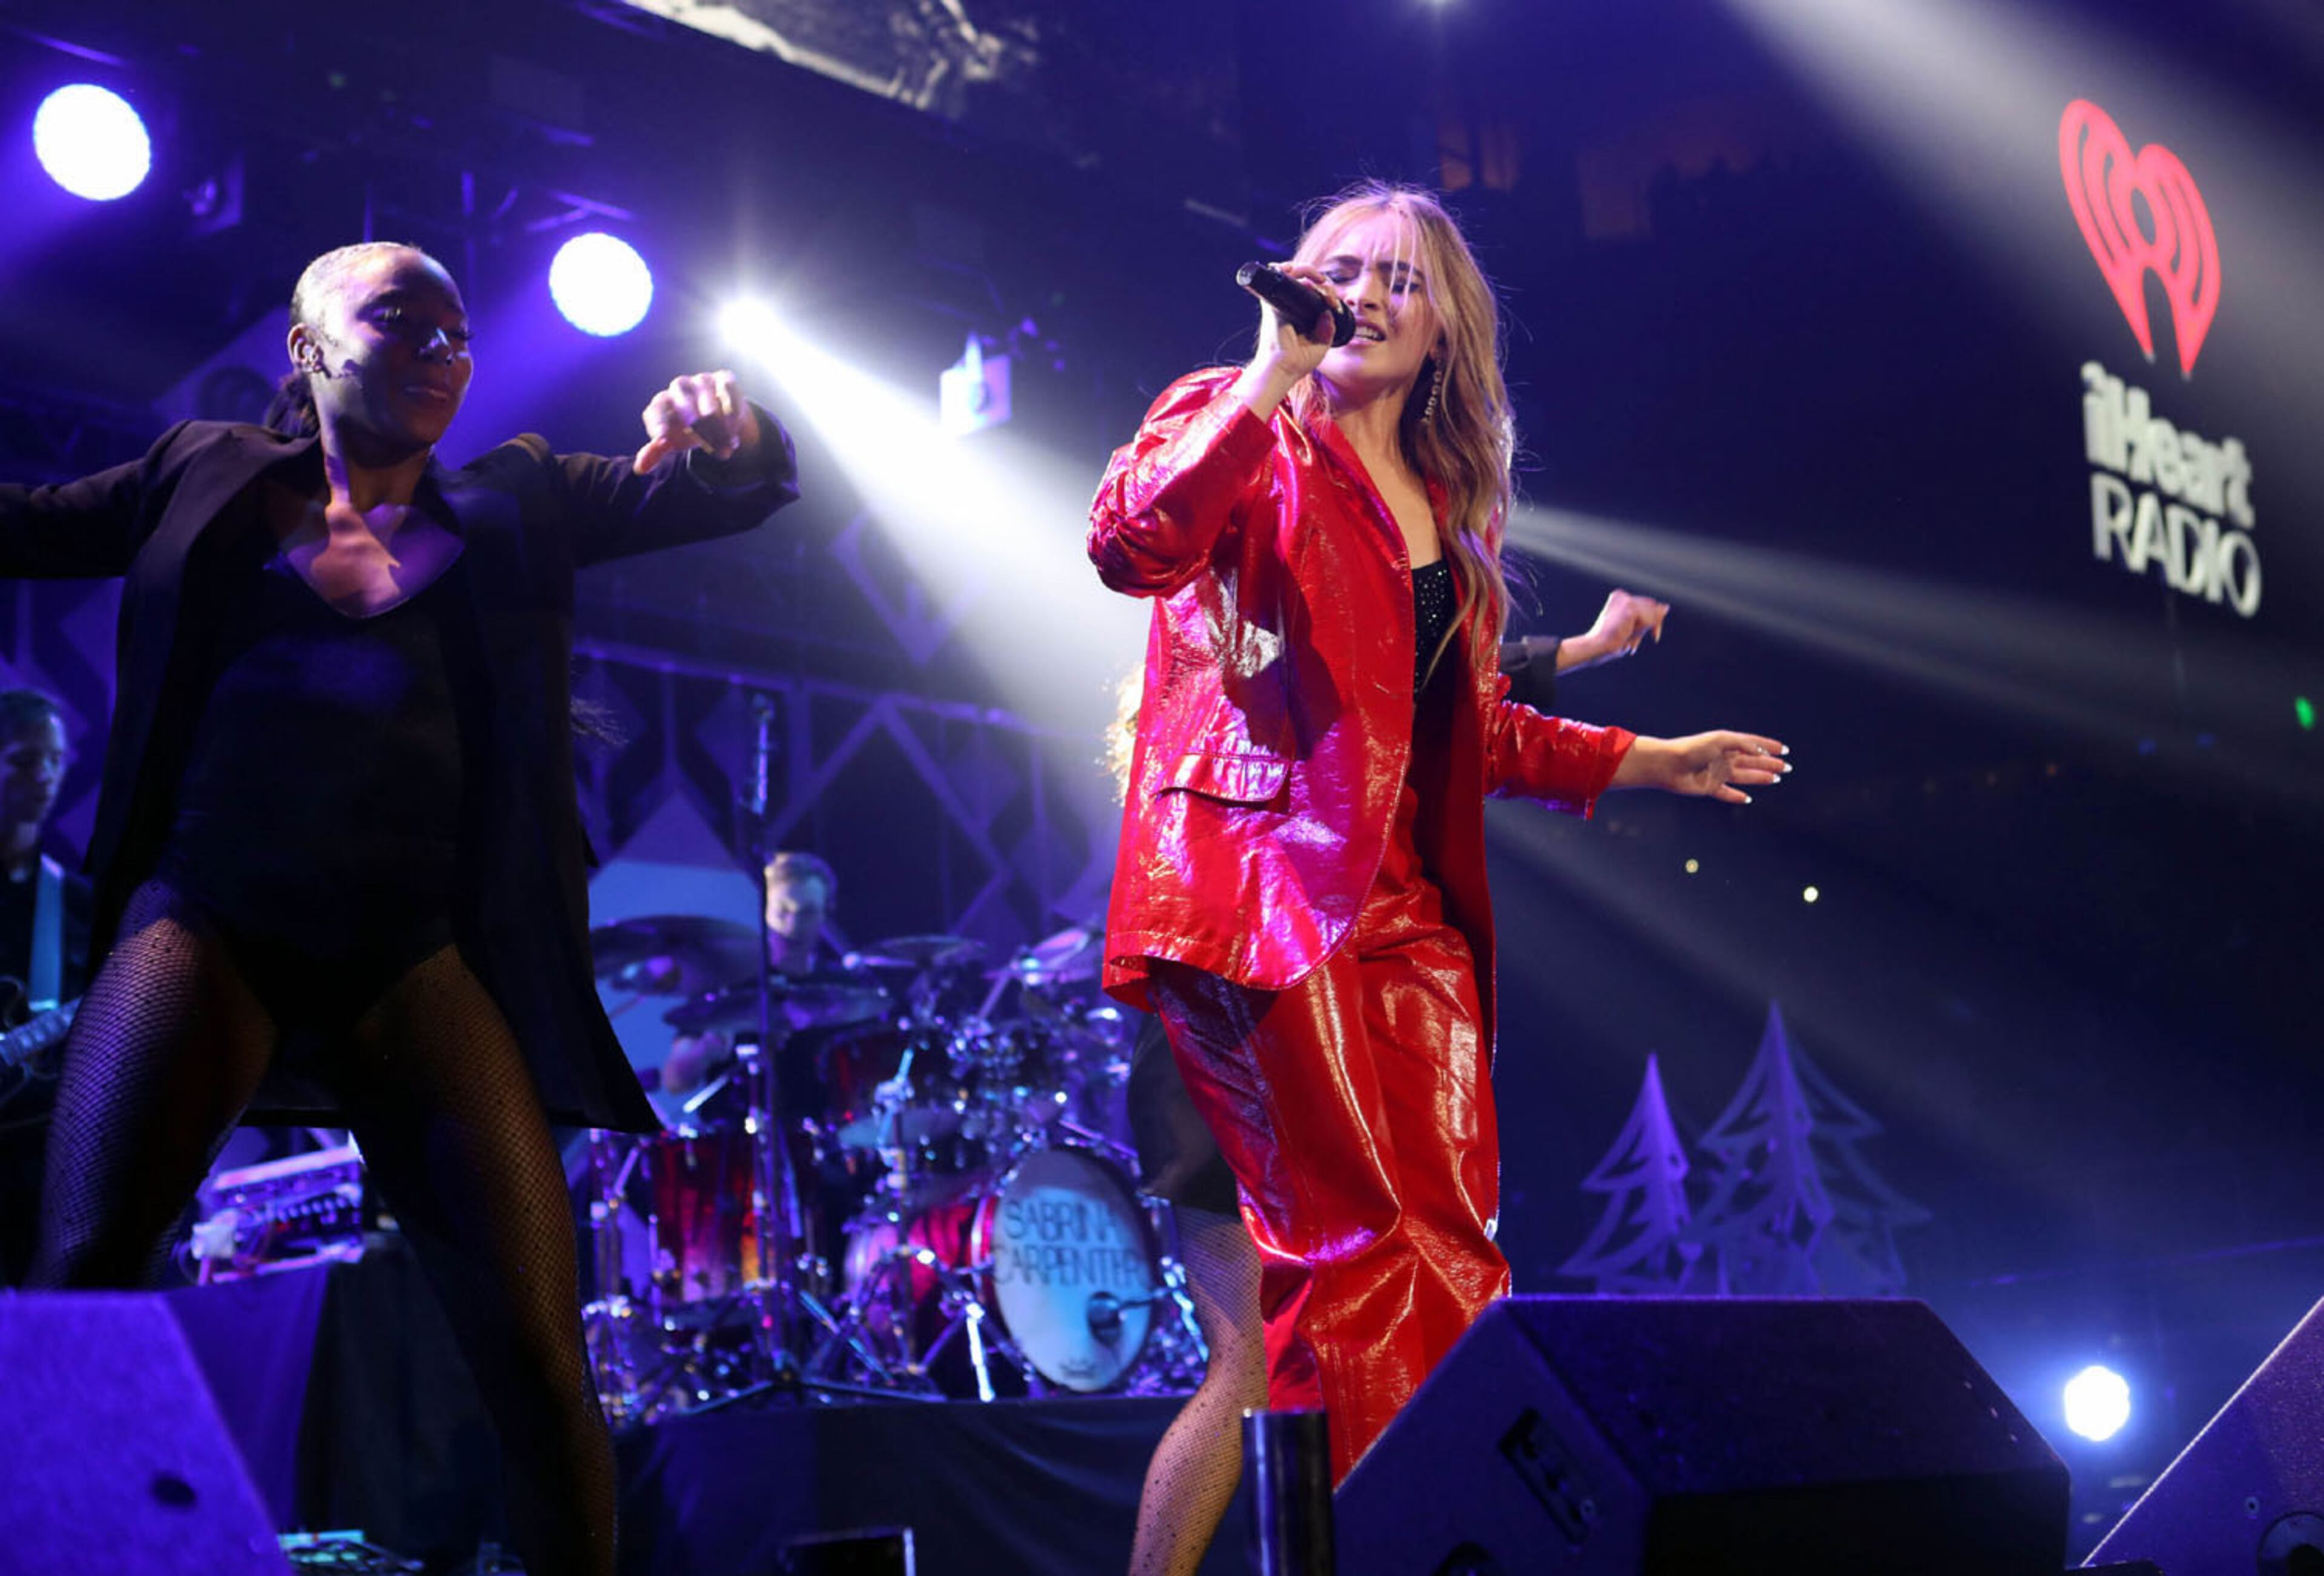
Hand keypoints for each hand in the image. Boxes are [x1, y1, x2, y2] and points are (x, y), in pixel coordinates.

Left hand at [632, 370, 761, 472]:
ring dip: (720, 427)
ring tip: (727, 447)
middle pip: (685, 406)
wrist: (715, 415)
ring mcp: (701, 380)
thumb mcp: (671, 442)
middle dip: (699, 430)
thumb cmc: (687, 429)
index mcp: (662, 402)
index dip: (659, 424)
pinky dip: (731, 410)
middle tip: (711, 449)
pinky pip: (727, 390)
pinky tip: (734, 429)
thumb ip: (656, 452)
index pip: (657, 410)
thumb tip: (640, 469)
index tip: (664, 441)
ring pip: (708, 401)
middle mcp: (679, 387)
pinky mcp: (723, 379)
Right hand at [1235, 263, 1344, 415]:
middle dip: (1322, 280)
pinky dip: (1287, 269)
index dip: (1328, 292)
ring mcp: (1281, 302)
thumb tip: (1328, 310)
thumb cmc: (1298, 361)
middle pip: (1308, 280)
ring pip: (1295, 274)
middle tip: (1329, 293)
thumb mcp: (1321, 344)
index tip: (1334, 304)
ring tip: (1319, 281)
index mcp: (1303, 314)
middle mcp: (1291, 305)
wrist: (1282, 369)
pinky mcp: (1272, 302)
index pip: (1316, 292)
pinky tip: (1297, 271)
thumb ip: (1328, 328)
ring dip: (1308, 270)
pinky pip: (1278, 277)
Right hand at [1563, 589, 1670, 669]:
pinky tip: (1632, 636)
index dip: (1652, 619)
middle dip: (1652, 623)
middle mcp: (1622, 595)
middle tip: (1650, 638)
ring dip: (1648, 628)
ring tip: (1632, 639)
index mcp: (1619, 597)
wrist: (1596, 646)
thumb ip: (1649, 618)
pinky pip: (1650, 620)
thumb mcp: (1634, 628)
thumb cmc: (1611, 641)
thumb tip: (1666, 607)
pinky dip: (1646, 630)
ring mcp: (1625, 600)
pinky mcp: (1629, 608)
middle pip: (1651, 606)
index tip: (1653, 636)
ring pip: (1652, 613)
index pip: (1646, 604)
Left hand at [1613, 731, 1789, 803]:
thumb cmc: (1693, 749)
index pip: (1752, 743)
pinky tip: (1747, 799)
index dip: (1768, 746)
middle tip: (1787, 767)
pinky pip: (1726, 793)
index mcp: (1726, 743)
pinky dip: (1736, 796)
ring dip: (1760, 777)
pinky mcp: (1709, 787)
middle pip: (1751, 761)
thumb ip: (1742, 745)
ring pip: (1744, 776)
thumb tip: (1761, 753)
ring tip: (1776, 779)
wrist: (1668, 765)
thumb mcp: (1721, 740)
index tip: (1784, 749)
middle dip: (1769, 763)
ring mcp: (1717, 773)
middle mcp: (1723, 757)